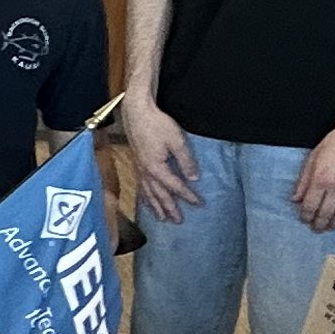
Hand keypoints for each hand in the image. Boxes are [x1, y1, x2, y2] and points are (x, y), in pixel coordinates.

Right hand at [128, 97, 201, 221]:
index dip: (188, 196)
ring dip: (156, 207)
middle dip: (169, 209)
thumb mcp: (177, 140)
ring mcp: (139, 169)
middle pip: (159, 195)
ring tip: (162, 218)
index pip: (175, 186)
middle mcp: (145, 172)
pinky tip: (147, 200)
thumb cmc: (156, 124)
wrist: (136, 112)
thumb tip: (194, 177)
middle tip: (178, 221)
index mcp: (156, 168)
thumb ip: (186, 160)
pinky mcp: (136, 163)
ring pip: (148, 194)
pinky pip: (140, 186)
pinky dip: (145, 197)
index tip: (199, 204)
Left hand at [292, 122, 334, 230]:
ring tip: (330, 226)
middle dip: (319, 225)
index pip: (309, 206)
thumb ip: (304, 181)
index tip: (305, 220)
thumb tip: (295, 198)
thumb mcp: (313, 158)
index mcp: (320, 179)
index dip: (305, 216)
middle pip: (325, 214)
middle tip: (316, 229)